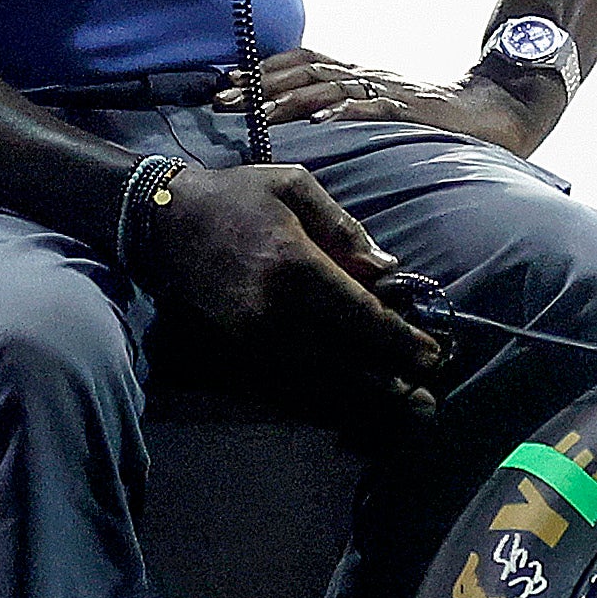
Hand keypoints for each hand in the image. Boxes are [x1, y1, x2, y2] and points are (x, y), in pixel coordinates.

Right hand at [123, 159, 445, 421]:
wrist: (164, 220)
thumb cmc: (238, 195)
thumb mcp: (295, 186)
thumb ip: (345, 227)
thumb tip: (388, 269)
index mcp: (295, 264)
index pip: (360, 314)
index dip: (399, 340)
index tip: (432, 354)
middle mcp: (275, 309)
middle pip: (346, 356)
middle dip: (391, 382)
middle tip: (429, 401)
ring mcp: (253, 335)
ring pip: (320, 378)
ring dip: (364, 399)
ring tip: (403, 411)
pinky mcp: (237, 348)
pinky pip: (287, 383)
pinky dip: (323, 400)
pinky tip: (352, 409)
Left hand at [245, 46, 557, 156]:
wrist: (497, 110)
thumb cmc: (436, 116)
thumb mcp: (384, 108)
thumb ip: (350, 110)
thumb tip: (302, 129)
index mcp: (359, 75)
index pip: (302, 62)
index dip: (261, 70)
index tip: (224, 84)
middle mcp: (368, 76)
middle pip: (304, 72)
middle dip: (259, 86)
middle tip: (220, 102)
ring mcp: (390, 90)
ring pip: (331, 87)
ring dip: (289, 101)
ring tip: (257, 116)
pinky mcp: (413, 110)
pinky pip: (376, 107)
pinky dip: (347, 112)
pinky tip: (323, 123)